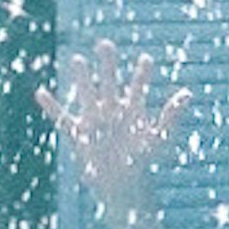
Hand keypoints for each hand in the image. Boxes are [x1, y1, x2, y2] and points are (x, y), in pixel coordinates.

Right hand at [36, 42, 189, 228]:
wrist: (124, 184)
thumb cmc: (143, 160)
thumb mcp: (159, 137)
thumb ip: (171, 115)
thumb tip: (187, 93)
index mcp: (133, 111)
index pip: (138, 87)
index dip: (142, 74)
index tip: (146, 59)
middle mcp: (112, 110)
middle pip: (109, 83)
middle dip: (108, 65)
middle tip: (105, 44)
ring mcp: (94, 120)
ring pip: (86, 94)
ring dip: (82, 78)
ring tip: (78, 59)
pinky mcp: (78, 134)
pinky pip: (61, 118)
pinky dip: (51, 107)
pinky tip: (41, 92)